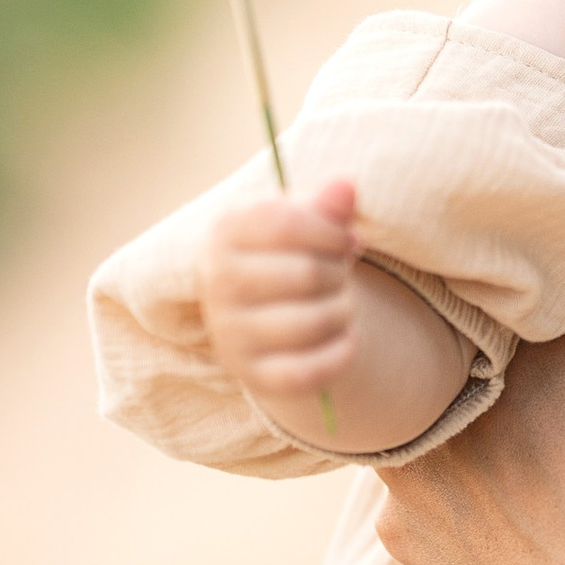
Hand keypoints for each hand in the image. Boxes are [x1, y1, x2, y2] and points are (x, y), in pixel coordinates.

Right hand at [205, 179, 364, 396]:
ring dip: (344, 311)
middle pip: (307, 274)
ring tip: (341, 304)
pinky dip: (342, 352)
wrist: (264, 314)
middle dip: (340, 273)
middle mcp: (216, 284)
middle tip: (341, 275)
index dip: (332, 232)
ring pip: (312, 322)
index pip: (288, 223)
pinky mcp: (253, 376)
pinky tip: (346, 337)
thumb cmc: (288, 255)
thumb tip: (346, 188)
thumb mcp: (304, 222)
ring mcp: (230, 335)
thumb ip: (327, 205)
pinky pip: (310, 371)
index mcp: (224, 233)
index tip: (347, 240)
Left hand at [374, 117, 564, 564]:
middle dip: (458, 331)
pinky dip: (446, 477)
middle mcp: (420, 403)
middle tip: (510, 330)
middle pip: (427, 341)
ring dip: (448, 403)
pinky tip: (495, 480)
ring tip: (503, 404)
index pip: (457, 274)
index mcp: (480, 341)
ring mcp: (400, 480)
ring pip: (414, 412)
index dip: (477, 261)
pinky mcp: (405, 540)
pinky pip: (409, 486)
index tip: (505, 257)